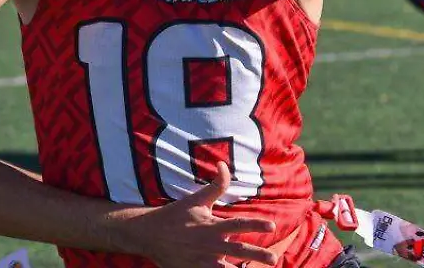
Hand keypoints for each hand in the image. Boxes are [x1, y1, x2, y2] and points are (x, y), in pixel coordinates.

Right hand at [122, 163, 277, 267]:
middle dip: (258, 255)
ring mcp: (202, 261)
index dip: (255, 224)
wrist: (149, 235)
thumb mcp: (196, 200)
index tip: (272, 225)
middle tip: (274, 258)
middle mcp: (209, 244)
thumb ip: (215, 185)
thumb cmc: (176, 215)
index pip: (238, 224)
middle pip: (238, 250)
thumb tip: (225, 164)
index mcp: (211, 226)